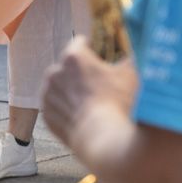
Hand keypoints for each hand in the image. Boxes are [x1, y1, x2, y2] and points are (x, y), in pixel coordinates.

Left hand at [41, 37, 139, 161]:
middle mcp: (54, 72)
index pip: (80, 42)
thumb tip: (135, 48)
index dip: (92, 49)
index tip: (101, 58)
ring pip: (60, 87)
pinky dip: (66, 109)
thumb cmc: (119, 103)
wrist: (104, 140)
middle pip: (68, 66)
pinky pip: (56, 106)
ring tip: (91, 103)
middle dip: (81, 72)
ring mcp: (47, 95)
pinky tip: (83, 116)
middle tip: (99, 85)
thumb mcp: (131, 73)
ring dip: (71, 90)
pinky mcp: (46, 115)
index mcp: (73, 57)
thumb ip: (130, 55)